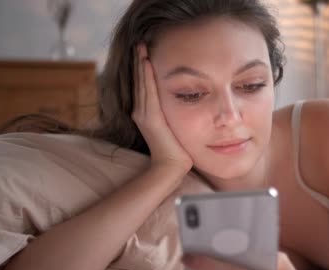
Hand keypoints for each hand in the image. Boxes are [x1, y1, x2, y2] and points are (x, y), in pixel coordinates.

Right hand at [132, 43, 192, 172]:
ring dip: (141, 65)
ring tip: (142, 48)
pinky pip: (148, 91)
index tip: (146, 53)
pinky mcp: (150, 117)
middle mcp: (142, 112)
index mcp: (147, 114)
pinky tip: (146, 63)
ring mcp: (144, 114)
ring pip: (142, 83)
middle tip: (141, 43)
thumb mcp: (175, 128)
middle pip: (140, 81)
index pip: (145, 86)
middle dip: (140, 62)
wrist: (171, 168)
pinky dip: (146, 76)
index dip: (144, 70)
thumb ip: (175, 116)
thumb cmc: (178, 152)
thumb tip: (187, 105)